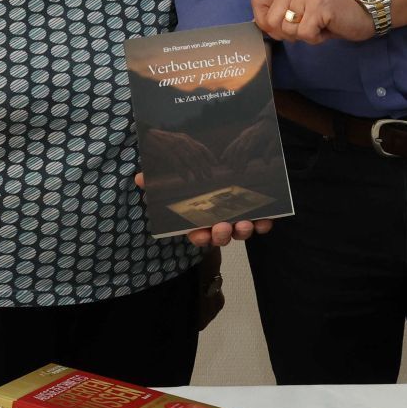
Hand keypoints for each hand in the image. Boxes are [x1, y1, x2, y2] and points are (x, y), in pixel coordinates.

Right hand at [134, 171, 273, 247]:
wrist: (222, 170)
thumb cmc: (192, 183)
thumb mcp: (172, 181)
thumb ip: (156, 181)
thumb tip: (139, 177)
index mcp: (199, 221)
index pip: (197, 234)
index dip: (199, 236)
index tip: (198, 234)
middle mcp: (218, 224)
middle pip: (220, 236)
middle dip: (221, 235)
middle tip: (222, 227)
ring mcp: (237, 221)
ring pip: (240, 232)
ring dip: (242, 231)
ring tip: (244, 223)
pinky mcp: (254, 214)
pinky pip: (260, 223)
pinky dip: (263, 223)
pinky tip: (266, 219)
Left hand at [253, 0, 374, 46]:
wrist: (365, 9)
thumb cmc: (332, 12)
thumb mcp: (302, 5)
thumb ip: (282, 11)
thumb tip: (261, 26)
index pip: (257, 2)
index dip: (263, 21)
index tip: (278, 29)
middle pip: (271, 20)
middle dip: (286, 33)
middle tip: (305, 29)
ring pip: (288, 29)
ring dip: (303, 36)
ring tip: (319, 25)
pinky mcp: (320, 7)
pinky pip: (305, 34)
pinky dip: (315, 39)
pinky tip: (326, 29)